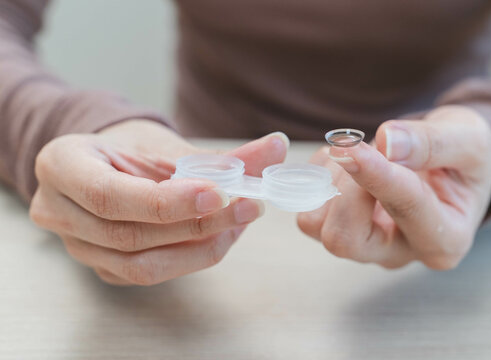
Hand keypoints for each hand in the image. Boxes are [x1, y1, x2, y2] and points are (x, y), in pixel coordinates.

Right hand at [30, 120, 288, 284]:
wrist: (110, 164)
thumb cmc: (134, 147)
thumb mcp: (169, 144)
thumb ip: (220, 154)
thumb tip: (277, 147)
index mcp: (61, 165)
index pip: (109, 195)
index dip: (166, 201)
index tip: (219, 192)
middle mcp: (58, 211)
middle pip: (130, 235)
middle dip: (197, 224)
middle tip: (249, 206)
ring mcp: (77, 246)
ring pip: (142, 265)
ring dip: (200, 246)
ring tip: (240, 220)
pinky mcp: (102, 267)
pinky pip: (150, 273)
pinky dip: (192, 257)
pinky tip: (221, 235)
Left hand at [298, 106, 490, 268]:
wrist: (450, 168)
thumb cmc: (465, 158)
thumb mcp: (468, 141)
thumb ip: (433, 143)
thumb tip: (387, 141)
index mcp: (444, 239)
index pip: (404, 209)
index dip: (376, 176)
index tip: (354, 148)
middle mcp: (399, 252)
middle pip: (344, 239)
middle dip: (345, 187)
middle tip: (361, 146)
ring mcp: (365, 246)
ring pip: (318, 226)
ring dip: (331, 179)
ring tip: (361, 153)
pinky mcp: (339, 232)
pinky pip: (307, 210)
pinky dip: (319, 177)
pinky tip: (347, 162)